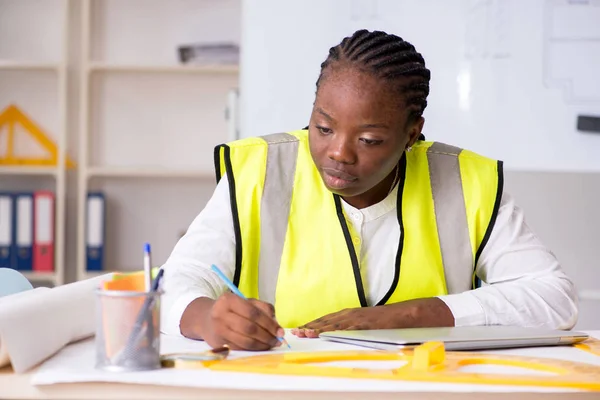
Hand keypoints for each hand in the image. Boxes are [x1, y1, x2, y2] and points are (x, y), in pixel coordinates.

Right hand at [180, 293, 283, 350]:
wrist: (205, 319)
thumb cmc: (230, 309)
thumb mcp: (245, 302)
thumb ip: (262, 308)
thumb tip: (276, 324)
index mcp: (228, 300)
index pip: (253, 312)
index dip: (269, 323)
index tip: (280, 331)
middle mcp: (221, 314)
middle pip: (249, 328)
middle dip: (267, 336)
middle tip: (278, 340)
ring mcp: (219, 330)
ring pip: (245, 341)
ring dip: (262, 345)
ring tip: (271, 344)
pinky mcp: (218, 344)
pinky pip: (240, 348)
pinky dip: (253, 349)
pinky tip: (260, 347)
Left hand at [292, 298, 454, 337]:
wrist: (404, 314)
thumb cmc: (385, 321)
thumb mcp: (365, 324)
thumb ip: (352, 328)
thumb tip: (340, 335)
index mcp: (349, 314)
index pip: (326, 319)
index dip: (312, 324)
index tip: (300, 329)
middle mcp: (350, 314)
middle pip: (325, 321)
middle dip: (309, 326)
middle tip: (295, 332)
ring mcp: (357, 318)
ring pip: (332, 324)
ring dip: (317, 328)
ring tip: (304, 333)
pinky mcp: (364, 323)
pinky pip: (346, 328)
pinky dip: (334, 330)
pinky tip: (325, 334)